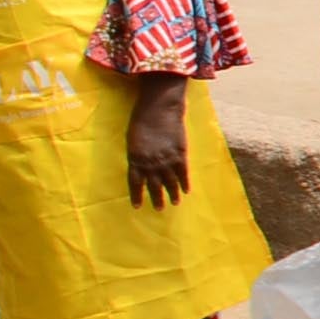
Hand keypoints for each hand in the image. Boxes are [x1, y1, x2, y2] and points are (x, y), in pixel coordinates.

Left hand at [124, 86, 192, 207]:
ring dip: (172, 193)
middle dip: (156, 198)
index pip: (135, 183)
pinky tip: (187, 190)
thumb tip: (140, 166)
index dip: (137, 195)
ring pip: (170, 182)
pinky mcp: (180, 154)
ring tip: (174, 202)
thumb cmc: (141, 120)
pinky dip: (185, 182)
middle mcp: (150, 163)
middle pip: (154, 185)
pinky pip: (183, 173)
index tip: (137, 206)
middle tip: (159, 209)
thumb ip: (137, 155)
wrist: (159, 109)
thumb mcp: (133, 140)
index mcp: (135, 159)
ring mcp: (166, 160)